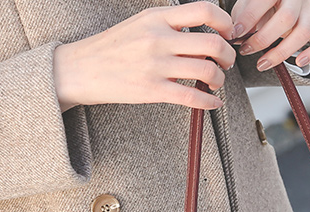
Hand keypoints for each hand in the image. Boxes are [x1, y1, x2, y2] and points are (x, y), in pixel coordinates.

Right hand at [53, 2, 235, 111]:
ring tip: (215, 83)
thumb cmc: (115, 48)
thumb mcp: (142, 24)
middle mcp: (159, 38)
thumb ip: (170, 25)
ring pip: (207, 71)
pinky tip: (213, 104)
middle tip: (226, 63)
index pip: (204, 10)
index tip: (228, 34)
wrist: (82, 69)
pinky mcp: (153, 90)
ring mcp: (156, 65)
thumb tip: (203, 34)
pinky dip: (210, 102)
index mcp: (158, 17)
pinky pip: (193, 97)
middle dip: (228, 56)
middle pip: (213, 43)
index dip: (225, 22)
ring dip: (220, 79)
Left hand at [230, 0, 309, 71]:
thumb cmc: (264, 6)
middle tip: (246, 50)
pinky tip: (299, 62)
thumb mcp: (249, 5)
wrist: (284, 2)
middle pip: (286, 19)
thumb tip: (233, 33)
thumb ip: (242, 16)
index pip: (265, 0)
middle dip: (263, 39)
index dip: (249, 18)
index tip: (234, 34)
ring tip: (262, 63)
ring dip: (281, 52)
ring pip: (303, 33)